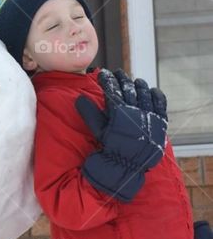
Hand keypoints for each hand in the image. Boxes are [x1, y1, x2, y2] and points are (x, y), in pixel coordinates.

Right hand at [75, 68, 167, 201]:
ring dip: (138, 84)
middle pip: (128, 87)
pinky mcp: (159, 121)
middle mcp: (135, 111)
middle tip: (117, 72)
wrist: (129, 165)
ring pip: (144, 92)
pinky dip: (156, 94)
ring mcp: (149, 115)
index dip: (107, 79)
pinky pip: (160, 103)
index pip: (112, 89)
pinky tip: (151, 90)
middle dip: (121, 78)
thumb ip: (89, 114)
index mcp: (118, 112)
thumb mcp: (98, 131)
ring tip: (133, 80)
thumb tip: (79, 98)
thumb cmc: (111, 148)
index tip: (102, 73)